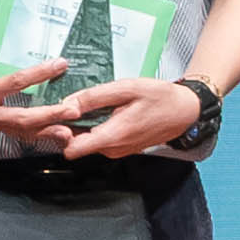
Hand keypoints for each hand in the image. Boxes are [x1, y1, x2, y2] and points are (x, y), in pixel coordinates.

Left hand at [30, 73, 203, 161]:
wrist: (185, 111)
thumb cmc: (159, 97)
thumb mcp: (126, 88)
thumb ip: (95, 97)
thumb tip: (67, 103)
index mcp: (112, 136)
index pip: (73, 149)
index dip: (59, 134)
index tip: (54, 117)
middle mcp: (113, 149)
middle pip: (76, 144)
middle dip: (67, 127)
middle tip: (64, 104)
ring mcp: (119, 150)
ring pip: (88, 142)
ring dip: (81, 126)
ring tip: (81, 104)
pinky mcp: (123, 147)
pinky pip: (100, 140)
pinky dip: (94, 127)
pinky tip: (97, 110)